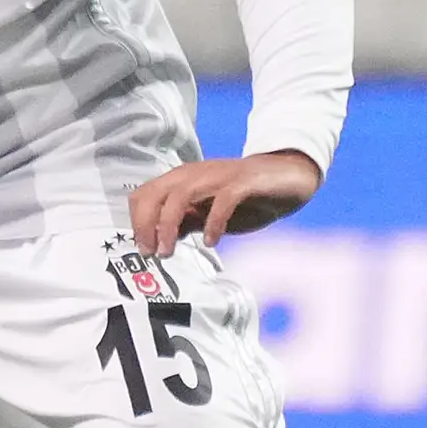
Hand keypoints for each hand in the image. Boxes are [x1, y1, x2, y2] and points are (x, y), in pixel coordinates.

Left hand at [126, 150, 322, 255]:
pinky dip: (212, 222)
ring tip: (169, 252)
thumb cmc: (246, 197)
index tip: (144, 249)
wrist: (288, 177)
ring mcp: (219, 176)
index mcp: (183, 180)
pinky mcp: (244, 182)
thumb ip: (185, 223)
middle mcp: (195, 174)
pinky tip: (211, 241)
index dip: (138, 222)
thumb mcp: (209, 214)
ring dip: (170, 224)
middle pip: (156, 193)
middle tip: (152, 253)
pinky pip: (222, 200)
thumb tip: (160, 240)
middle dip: (147, 224)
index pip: (144, 194)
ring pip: (181, 194)